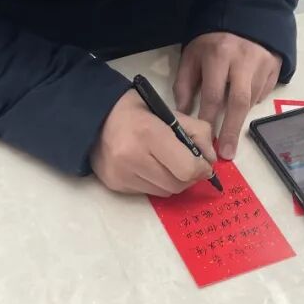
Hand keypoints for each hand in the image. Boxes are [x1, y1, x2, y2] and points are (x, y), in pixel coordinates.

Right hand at [90, 90, 216, 195]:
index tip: (204, 163)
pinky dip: (156, 183)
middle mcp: (133, 157)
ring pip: (165, 192)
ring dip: (173, 181)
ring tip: (167, 163)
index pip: (187, 168)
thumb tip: (210, 159)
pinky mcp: (115, 185)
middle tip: (188, 164)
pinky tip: (149, 166)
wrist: (92, 117)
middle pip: (178, 184)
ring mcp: (122, 174)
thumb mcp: (169, 111)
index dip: (202, 169)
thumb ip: (196, 131)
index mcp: (149, 134)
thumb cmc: (135, 111)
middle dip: (190, 176)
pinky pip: (148, 193)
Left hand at [174, 32, 281, 160]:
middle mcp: (243, 59)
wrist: (245, 13)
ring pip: (252, 99)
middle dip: (232, 130)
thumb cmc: (212, 39)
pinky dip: (253, 101)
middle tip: (227, 153)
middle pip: (239, 102)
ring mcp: (263, 62)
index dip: (208, 119)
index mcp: (218, 55)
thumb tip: (182, 114)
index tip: (205, 141)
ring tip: (231, 124)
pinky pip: (264, 92)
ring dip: (240, 114)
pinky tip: (244, 99)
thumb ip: (185, 83)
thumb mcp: (192, 54)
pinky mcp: (275, 66)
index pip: (213, 94)